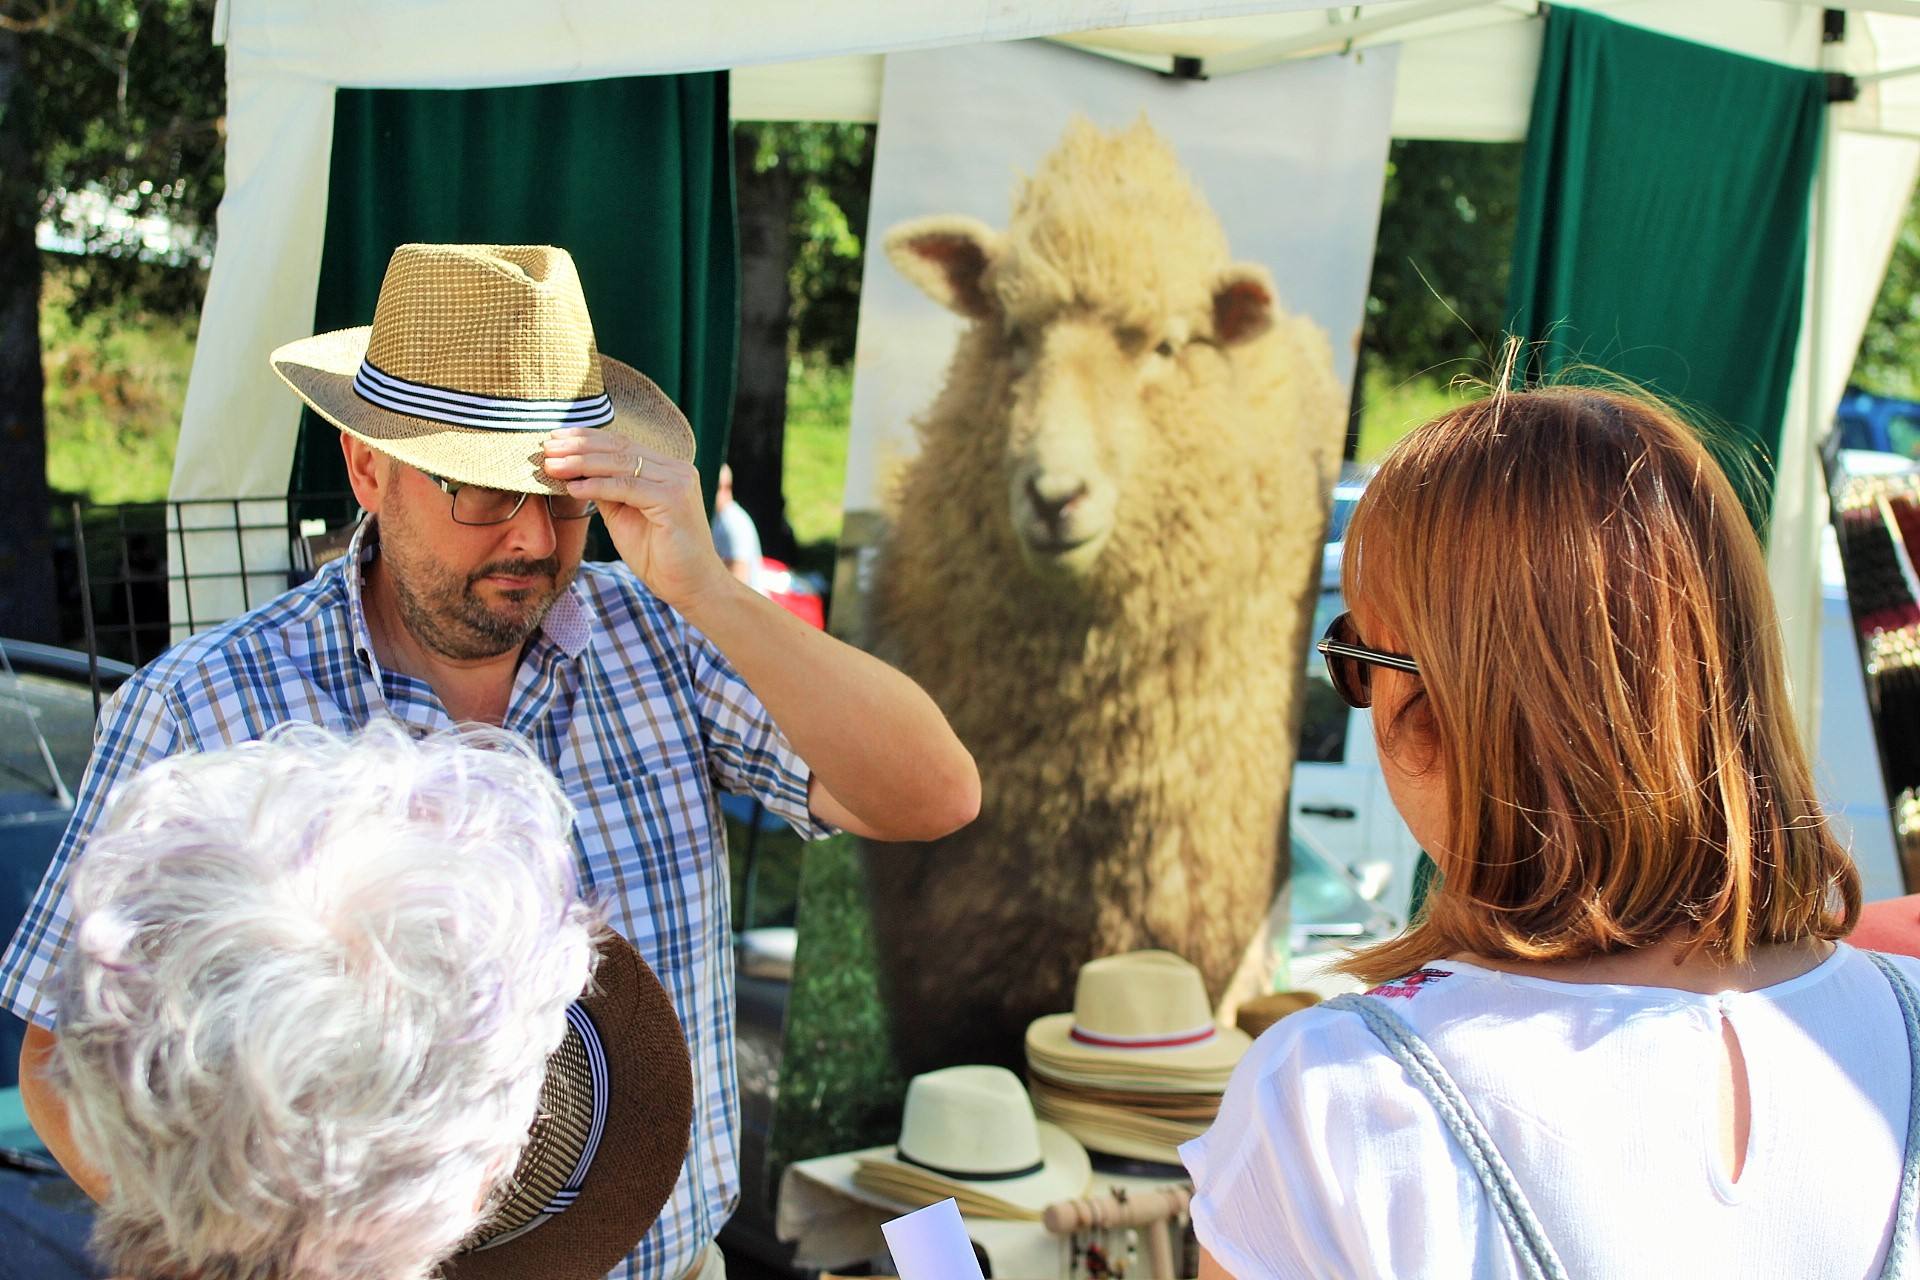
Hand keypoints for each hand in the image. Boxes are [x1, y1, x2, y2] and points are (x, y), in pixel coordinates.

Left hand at [541, 428, 734, 610]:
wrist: (691, 587)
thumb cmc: (660, 556)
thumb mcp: (624, 516)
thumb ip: (607, 491)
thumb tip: (574, 471)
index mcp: (666, 468)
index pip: (621, 444)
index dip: (585, 438)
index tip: (554, 438)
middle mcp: (676, 468)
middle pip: (619, 448)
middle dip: (578, 446)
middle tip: (546, 447)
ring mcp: (678, 481)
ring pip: (620, 464)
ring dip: (581, 463)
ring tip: (552, 465)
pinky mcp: (675, 499)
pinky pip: (627, 487)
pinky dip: (597, 486)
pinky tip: (573, 487)